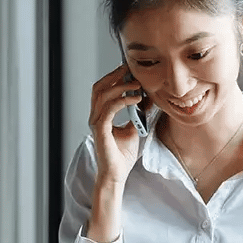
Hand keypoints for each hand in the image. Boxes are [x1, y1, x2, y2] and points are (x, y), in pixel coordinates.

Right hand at [89, 62, 144, 186]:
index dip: (113, 77)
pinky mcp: (100, 130)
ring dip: (120, 86)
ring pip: (103, 95)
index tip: (129, 70)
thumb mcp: (134, 129)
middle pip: (99, 88)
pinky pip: (109, 109)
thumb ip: (137, 114)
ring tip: (136, 84)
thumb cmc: (122, 155)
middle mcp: (95, 117)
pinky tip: (136, 99)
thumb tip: (147, 100)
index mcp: (101, 115)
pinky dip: (122, 101)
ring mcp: (96, 123)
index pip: (103, 90)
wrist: (117, 174)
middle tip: (129, 69)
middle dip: (114, 75)